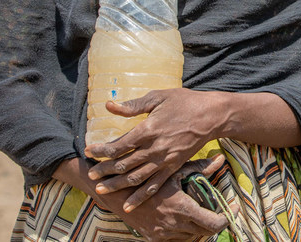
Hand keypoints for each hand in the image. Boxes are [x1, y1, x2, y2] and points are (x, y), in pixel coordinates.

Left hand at [85, 88, 226, 211]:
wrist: (211, 116)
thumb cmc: (184, 102)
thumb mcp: (157, 97)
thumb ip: (133, 105)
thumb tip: (109, 105)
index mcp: (148, 129)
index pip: (119, 145)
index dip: (102, 150)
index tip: (89, 151)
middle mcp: (154, 148)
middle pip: (124, 164)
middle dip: (104, 170)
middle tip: (90, 175)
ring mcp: (164, 160)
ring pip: (136, 178)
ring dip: (117, 185)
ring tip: (101, 189)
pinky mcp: (173, 167)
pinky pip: (154, 186)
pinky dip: (140, 197)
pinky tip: (129, 204)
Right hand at [105, 157, 231, 240]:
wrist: (118, 191)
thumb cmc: (148, 175)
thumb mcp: (175, 170)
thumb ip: (200, 168)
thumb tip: (220, 159)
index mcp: (182, 208)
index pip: (214, 224)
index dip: (227, 218)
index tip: (232, 208)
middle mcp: (174, 225)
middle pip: (205, 232)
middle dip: (215, 222)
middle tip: (221, 210)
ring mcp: (163, 234)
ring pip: (191, 237)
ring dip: (199, 227)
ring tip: (202, 212)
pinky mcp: (153, 238)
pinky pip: (176, 239)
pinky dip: (184, 231)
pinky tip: (184, 218)